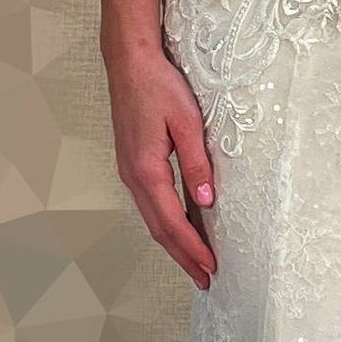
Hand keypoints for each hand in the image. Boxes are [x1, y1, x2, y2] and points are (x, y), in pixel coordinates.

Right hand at [104, 36, 217, 289]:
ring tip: (194, 262)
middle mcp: (133, 176)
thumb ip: (196, 163)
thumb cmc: (159, 86)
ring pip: (152, 218)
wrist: (130, 62)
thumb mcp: (186, 123)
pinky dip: (165, 223)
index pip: (172, 221)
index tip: (210, 267)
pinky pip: (149, 204)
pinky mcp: (132, 163)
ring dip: (173, 243)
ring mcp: (129, 171)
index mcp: (147, 170)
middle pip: (159, 228)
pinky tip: (179, 227)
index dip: (192, 248)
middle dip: (182, 256)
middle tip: (204, 279)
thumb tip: (206, 202)